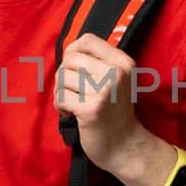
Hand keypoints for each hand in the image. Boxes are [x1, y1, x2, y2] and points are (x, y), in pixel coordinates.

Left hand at [54, 33, 150, 175]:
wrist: (125, 145)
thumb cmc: (114, 112)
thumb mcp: (116, 80)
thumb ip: (96, 63)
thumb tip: (67, 50)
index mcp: (122, 62)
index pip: (87, 40)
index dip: (73, 52)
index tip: (74, 69)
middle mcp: (116, 73)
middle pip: (70, 59)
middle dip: (64, 76)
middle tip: (74, 92)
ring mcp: (104, 91)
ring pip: (62, 77)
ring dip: (61, 92)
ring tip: (74, 104)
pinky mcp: (91, 109)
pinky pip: (60, 97)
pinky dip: (61, 108)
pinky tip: (73, 114)